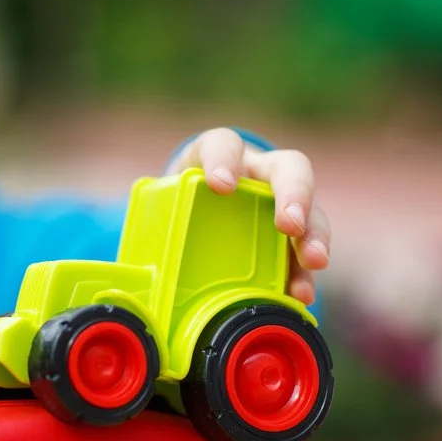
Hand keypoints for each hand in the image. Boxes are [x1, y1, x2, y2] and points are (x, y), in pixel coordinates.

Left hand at [166, 127, 329, 304]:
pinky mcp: (292, 236)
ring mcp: (281, 203)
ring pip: (312, 209)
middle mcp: (257, 172)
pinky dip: (305, 274)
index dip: (224, 159)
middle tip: (290, 226)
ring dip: (315, 237)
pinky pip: (306, 250)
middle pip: (288, 169)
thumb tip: (126, 284)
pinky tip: (300, 297)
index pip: (222, 144)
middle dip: (294, 196)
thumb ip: (151, 230)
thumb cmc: (177, 207)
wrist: (192, 212)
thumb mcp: (161, 209)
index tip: (220, 185)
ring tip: (312, 265)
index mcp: (217, 157)